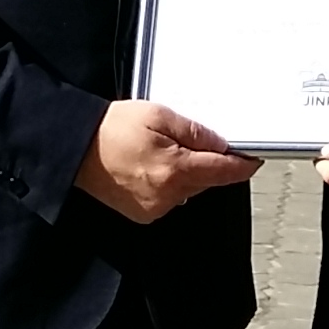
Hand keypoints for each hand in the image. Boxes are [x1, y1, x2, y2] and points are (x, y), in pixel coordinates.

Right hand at [78, 99, 258, 223]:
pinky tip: (150, 165)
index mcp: (176, 170)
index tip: (252, 158)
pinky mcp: (144, 213)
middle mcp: (168, 195)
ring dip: (186, 172)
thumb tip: (221, 143)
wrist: (75, 150)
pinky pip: (170, 197)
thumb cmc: (110, 129)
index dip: (243, 164)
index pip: (225, 172)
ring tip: (159, 149)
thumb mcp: (159, 115)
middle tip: (185, 138)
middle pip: (207, 180)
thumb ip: (195, 131)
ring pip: (189, 189)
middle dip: (206, 160)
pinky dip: (169, 182)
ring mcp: (155, 208)